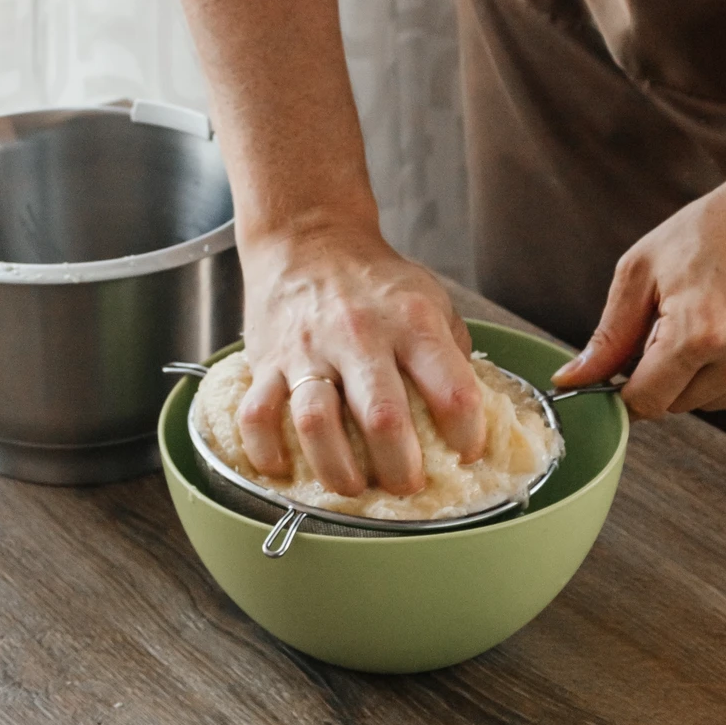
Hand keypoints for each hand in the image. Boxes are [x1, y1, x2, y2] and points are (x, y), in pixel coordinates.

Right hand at [237, 225, 485, 494]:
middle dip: (400, 469)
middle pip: (383, 418)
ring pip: (316, 423)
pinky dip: (268, 452)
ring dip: (338, 470)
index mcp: (413, 322)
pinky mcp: (267, 361)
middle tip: (408, 486)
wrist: (308, 238)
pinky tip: (286, 468)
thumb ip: (450, 354)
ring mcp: (308, 350)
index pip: (453, 390)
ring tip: (354, 486)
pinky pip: (257, 416)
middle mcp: (361, 336)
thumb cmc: (376, 280)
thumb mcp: (431, 300)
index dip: (467, 435)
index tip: (467, 455)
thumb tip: (468, 417)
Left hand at [551, 176, 725, 416]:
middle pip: (677, 405)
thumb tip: (571, 381)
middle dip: (661, 377)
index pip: (645, 402)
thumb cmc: (715, 229)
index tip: (619, 374)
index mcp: (697, 334)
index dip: (624, 391)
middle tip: (669, 325)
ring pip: (711, 402)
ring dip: (698, 375)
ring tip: (711, 318)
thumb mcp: (644, 269)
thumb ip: (609, 335)